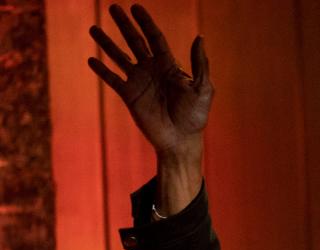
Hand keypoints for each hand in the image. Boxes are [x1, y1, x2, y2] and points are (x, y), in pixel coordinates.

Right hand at [88, 4, 211, 158]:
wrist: (181, 140)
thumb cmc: (195, 116)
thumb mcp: (203, 88)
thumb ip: (200, 64)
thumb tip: (200, 37)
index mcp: (170, 66)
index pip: (155, 38)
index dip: (146, 22)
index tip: (136, 7)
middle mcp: (152, 70)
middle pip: (135, 41)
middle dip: (124, 25)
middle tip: (113, 7)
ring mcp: (139, 82)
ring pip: (119, 57)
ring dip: (107, 43)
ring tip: (93, 28)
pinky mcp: (129, 96)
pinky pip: (112, 79)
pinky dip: (102, 70)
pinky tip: (91, 59)